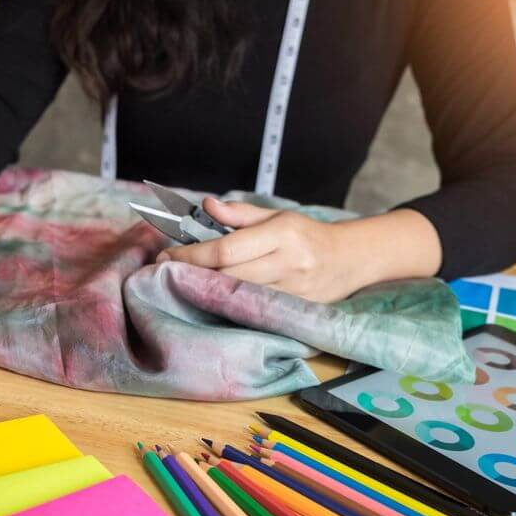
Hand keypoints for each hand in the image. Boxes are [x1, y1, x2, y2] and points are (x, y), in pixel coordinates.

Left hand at [156, 198, 365, 301]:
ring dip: (206, 290)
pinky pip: (252, 309)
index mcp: (282, 233)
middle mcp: (288, 263)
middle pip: (227, 276)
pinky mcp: (292, 309)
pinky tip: (214, 297)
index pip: (226, 249)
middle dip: (193, 274)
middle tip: (168, 270)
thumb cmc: (307, 235)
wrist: (349, 260)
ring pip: (237, 296)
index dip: (191, 254)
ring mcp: (291, 291)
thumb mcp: (276, 215)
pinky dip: (229, 303)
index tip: (166, 254)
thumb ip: (238, 214)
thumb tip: (207, 205)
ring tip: (186, 282)